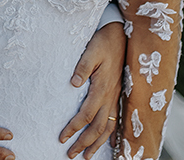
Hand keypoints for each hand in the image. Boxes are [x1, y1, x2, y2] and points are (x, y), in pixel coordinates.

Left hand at [59, 22, 123, 158]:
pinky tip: (107, 143)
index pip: (86, 114)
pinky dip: (111, 134)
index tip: (62, 138)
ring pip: (108, 127)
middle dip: (84, 143)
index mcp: (101, 87)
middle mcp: (110, 96)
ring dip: (97, 143)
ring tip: (87, 156)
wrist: (121, 36)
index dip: (74, 128)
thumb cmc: (103, 42)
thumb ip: (83, 67)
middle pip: (97, 127)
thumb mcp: (91, 50)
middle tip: (71, 154)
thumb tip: (73, 83)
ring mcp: (116, 97)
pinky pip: (116, 119)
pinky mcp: (118, 95)